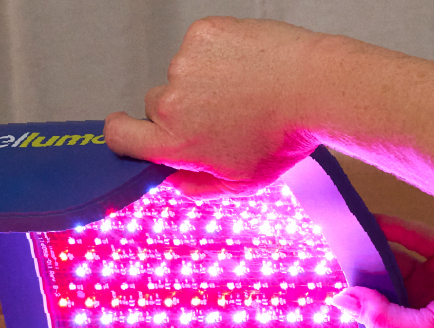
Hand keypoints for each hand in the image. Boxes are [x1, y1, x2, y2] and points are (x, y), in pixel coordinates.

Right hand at [104, 17, 325, 197]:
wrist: (316, 88)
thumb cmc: (285, 136)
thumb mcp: (242, 183)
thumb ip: (198, 186)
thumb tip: (174, 182)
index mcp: (174, 142)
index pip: (118, 136)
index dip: (122, 134)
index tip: (132, 132)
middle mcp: (171, 102)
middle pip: (155, 105)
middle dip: (181, 111)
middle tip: (223, 115)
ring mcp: (185, 64)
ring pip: (181, 74)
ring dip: (204, 81)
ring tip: (245, 91)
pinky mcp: (203, 34)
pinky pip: (200, 47)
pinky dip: (218, 55)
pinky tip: (248, 68)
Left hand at [327, 214, 433, 327]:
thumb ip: (383, 317)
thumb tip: (342, 300)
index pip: (380, 317)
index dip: (359, 305)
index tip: (333, 290)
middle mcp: (426, 305)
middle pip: (385, 284)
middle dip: (362, 271)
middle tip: (330, 254)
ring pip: (396, 258)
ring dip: (372, 247)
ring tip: (344, 233)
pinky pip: (415, 237)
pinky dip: (391, 229)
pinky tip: (368, 222)